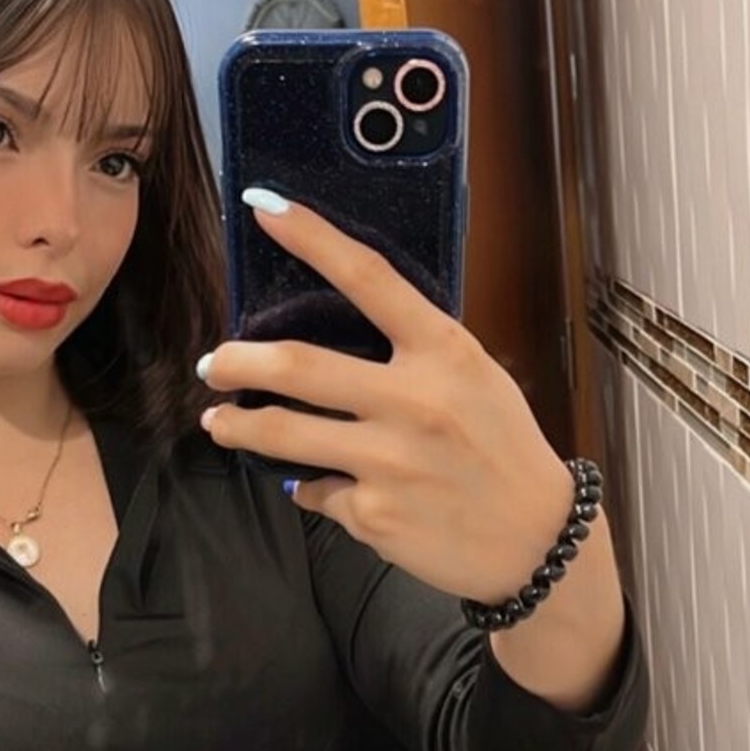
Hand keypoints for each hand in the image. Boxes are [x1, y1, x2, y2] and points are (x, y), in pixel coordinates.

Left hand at [196, 193, 575, 604]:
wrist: (536, 541)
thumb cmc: (503, 449)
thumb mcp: (476, 379)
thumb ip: (414, 352)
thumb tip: (333, 334)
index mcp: (444, 352)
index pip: (369, 277)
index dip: (310, 238)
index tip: (263, 209)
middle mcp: (414, 401)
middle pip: (297, 365)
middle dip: (237, 361)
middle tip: (213, 363)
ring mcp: (389, 461)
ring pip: (282, 434)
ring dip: (237, 425)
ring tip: (219, 420)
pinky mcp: (372, 514)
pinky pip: (314, 491)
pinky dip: (309, 487)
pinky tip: (318, 486)